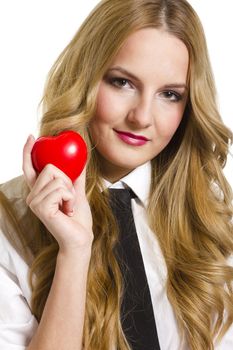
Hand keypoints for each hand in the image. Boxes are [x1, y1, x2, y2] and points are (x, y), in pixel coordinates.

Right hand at [22, 135, 92, 253]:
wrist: (81, 237)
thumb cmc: (78, 218)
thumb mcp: (77, 192)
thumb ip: (75, 177)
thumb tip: (80, 160)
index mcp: (40, 191)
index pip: (30, 168)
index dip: (28, 152)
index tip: (32, 137)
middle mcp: (33, 195)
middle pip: (50, 167)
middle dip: (67, 180)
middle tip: (69, 198)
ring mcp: (35, 202)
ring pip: (57, 178)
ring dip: (70, 192)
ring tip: (68, 206)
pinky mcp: (41, 208)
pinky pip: (60, 189)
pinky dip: (70, 198)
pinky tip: (68, 211)